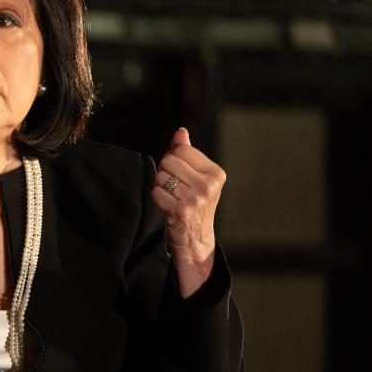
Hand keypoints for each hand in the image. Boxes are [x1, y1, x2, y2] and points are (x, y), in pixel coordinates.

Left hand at [151, 128, 225, 296]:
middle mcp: (209, 185)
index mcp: (216, 173)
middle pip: (168, 160)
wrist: (196, 240)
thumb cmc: (194, 204)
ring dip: (160, 186)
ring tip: (172, 197)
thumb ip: (187, 153)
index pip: (181, 149)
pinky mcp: (181, 211)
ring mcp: (196, 199)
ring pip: (161, 176)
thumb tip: (181, 131)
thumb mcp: (197, 177)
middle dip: (165, 172)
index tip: (180, 174)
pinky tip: (168, 206)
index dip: (173, 159)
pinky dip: (157, 199)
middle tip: (173, 187)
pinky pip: (156, 192)